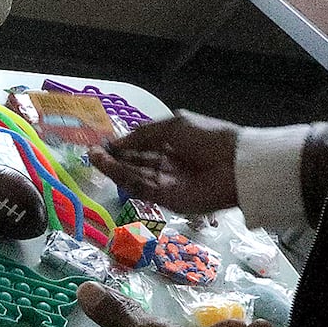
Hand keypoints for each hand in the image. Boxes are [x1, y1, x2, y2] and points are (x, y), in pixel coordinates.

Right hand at [88, 111, 240, 213]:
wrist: (235, 165)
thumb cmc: (208, 138)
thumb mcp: (173, 126)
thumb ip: (143, 135)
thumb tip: (117, 143)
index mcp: (172, 145)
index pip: (142, 147)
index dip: (122, 145)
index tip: (103, 143)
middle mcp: (167, 165)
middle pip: (135, 163)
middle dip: (114, 157)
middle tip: (92, 152)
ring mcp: (166, 183)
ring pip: (134, 176)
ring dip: (113, 168)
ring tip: (94, 157)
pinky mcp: (166, 200)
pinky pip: (140, 189)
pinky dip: (123, 179)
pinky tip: (108, 168)